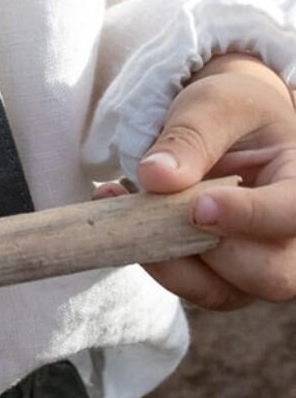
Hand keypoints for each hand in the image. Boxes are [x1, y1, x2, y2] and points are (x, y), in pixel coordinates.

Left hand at [134, 52, 295, 310]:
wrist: (226, 128)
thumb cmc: (234, 111)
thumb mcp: (215, 104)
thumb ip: (190, 136)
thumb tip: (156, 177)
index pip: (290, 215)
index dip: (249, 217)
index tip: (199, 208)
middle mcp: (292, 238)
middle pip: (268, 274)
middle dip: (206, 248)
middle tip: (155, 207)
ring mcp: (259, 264)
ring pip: (223, 293)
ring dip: (166, 257)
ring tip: (120, 202)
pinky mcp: (224, 277)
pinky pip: (190, 286)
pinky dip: (152, 257)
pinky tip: (119, 213)